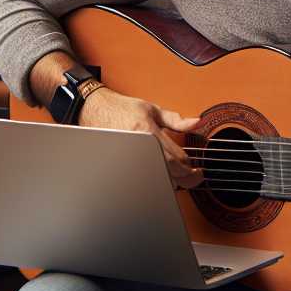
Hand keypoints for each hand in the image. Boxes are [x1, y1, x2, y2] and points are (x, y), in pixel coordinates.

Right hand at [79, 87, 202, 188]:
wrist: (95, 109)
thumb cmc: (122, 109)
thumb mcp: (153, 109)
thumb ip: (176, 120)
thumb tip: (196, 123)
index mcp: (149, 132)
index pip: (178, 159)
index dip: (191, 166)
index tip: (196, 168)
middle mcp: (139, 147)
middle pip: (170, 174)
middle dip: (185, 177)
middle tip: (192, 175)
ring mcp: (129, 158)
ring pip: (156, 181)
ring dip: (170, 181)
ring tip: (175, 176)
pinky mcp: (121, 165)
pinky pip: (142, 180)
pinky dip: (153, 181)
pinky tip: (158, 177)